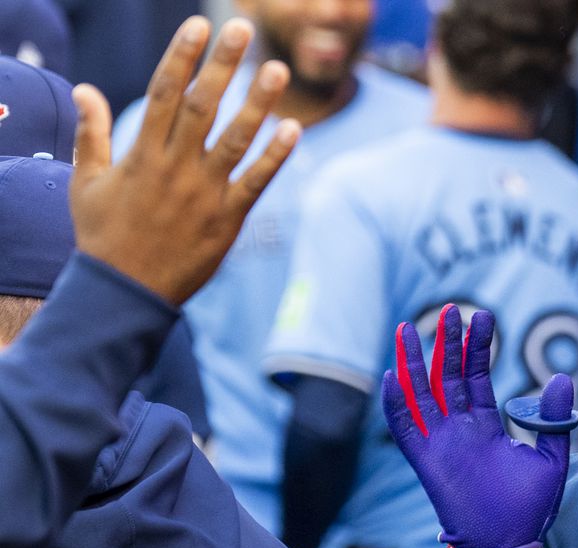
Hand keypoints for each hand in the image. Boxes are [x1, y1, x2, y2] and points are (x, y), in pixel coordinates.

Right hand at [70, 16, 299, 305]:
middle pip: (202, 106)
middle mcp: (174, 167)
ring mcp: (204, 193)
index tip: (197, 25)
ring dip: (257, 103)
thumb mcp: (86, 182)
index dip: (182, 57)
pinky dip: (275, 157)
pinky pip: (256, 182)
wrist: (125, 292)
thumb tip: (85, 89)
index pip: (164, 93)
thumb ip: (90, 133)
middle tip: (241, 28)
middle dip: (222, 64)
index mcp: (141, 154)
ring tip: (276, 69)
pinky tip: (293, 129)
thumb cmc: (103, 236)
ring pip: (235, 139)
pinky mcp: (228, 219)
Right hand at [382, 306, 574, 547]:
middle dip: (448, 343)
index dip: (478, 348)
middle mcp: (460, 430)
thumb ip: (555, 419)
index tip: (483, 318)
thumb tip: (562, 377)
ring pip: (422, 395)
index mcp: (487, 426)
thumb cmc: (530, 508)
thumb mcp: (552, 458)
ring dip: (415, 362)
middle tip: (451, 309)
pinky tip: (391, 375)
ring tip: (408, 327)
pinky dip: (396, 404)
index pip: (478, 377)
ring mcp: (441, 444)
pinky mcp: (427, 462)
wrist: (510, 545)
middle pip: (448, 377)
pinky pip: (406, 429)